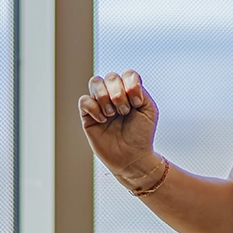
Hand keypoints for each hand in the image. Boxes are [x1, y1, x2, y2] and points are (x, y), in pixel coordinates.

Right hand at [79, 71, 161, 186]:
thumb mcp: (149, 110)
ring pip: (95, 82)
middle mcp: (114, 95)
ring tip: (112, 114)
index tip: (137, 103)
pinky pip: (84, 100)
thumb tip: (125, 84)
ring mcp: (100, 104)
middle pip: (111, 77)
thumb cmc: (141, 135)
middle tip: (124, 112)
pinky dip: (94, 108)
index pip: (127, 74)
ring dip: (105, 98)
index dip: (131, 84)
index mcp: (130, 92)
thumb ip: (140, 91)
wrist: (132, 157)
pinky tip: (102, 120)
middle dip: (118, 94)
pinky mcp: (88, 116)